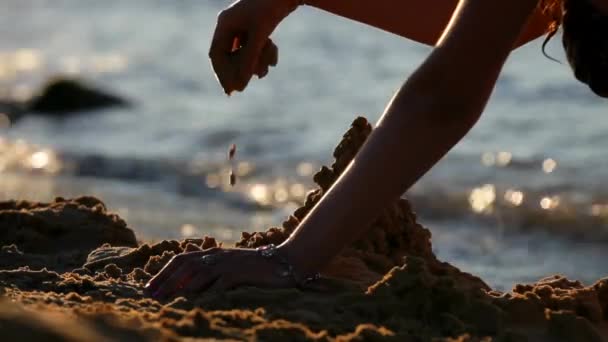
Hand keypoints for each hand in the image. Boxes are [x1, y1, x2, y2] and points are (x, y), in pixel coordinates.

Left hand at [143, 247, 294, 298]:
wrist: (285, 262)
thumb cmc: (258, 268)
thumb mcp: (231, 267)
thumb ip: (213, 273)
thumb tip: (190, 287)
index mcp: (214, 253)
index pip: (182, 260)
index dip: (163, 273)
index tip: (148, 288)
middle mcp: (218, 256)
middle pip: (185, 265)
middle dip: (165, 280)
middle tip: (149, 295)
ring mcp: (229, 264)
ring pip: (197, 273)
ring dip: (178, 287)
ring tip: (164, 299)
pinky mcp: (241, 274)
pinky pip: (219, 283)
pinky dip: (206, 292)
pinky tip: (194, 302)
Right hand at [209, 0, 299, 93]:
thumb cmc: (271, 8)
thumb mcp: (260, 37)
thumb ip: (249, 61)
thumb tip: (240, 86)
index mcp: (224, 23)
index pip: (216, 54)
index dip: (221, 74)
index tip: (230, 91)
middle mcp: (231, 23)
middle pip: (230, 56)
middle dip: (243, 68)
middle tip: (250, 83)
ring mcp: (243, 25)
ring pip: (244, 54)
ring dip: (257, 62)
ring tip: (269, 66)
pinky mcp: (257, 26)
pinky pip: (255, 48)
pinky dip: (264, 54)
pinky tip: (274, 57)